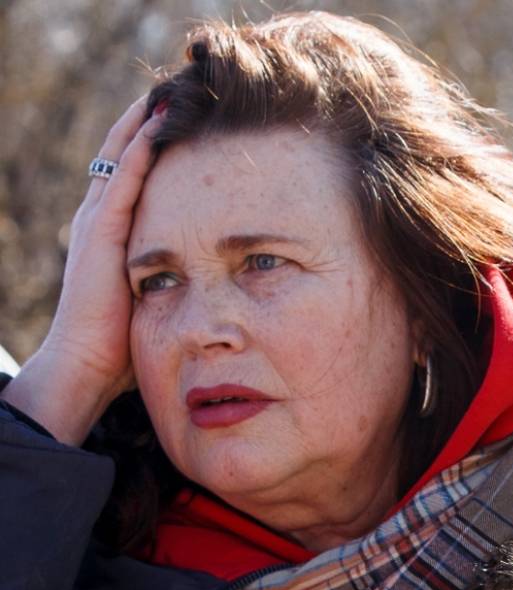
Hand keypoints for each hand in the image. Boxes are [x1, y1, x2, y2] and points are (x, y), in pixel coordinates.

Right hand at [1, 96, 162, 444]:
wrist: (88, 365)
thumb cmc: (124, 346)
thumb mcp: (157, 299)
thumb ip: (175, 280)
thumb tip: (211, 286)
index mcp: (114, 232)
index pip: (135, 175)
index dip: (155, 146)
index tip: (184, 120)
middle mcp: (102, 218)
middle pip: (125, 153)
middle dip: (149, 121)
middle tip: (178, 89)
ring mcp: (99, 222)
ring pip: (122, 155)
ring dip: (144, 122)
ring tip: (169, 90)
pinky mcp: (103, 233)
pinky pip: (122, 180)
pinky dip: (139, 150)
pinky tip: (158, 124)